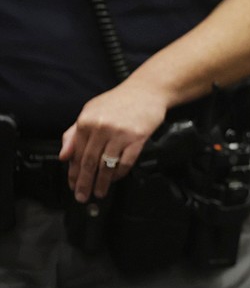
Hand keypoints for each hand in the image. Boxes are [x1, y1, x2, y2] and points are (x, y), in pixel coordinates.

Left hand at [59, 82, 167, 201]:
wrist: (146, 91)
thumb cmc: (119, 101)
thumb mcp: (90, 111)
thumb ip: (74, 133)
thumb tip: (64, 155)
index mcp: (86, 122)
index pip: (77, 154)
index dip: (73, 173)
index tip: (72, 185)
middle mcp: (101, 128)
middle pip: (89, 163)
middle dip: (85, 183)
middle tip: (82, 196)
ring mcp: (120, 134)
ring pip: (107, 165)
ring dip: (102, 183)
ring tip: (99, 193)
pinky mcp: (137, 138)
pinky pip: (126, 161)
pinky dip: (120, 173)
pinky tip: (116, 179)